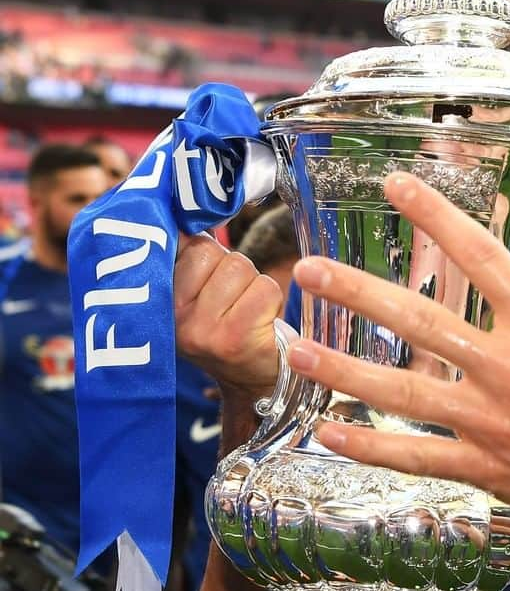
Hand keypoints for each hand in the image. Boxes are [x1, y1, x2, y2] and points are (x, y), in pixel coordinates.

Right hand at [174, 232, 280, 402]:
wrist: (254, 382)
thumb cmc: (227, 326)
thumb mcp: (194, 295)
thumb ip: (185, 256)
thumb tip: (185, 207)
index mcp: (158, 303)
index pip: (188, 247)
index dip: (209, 254)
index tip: (209, 275)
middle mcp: (174, 319)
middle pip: (216, 254)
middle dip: (232, 270)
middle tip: (229, 301)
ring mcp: (203, 331)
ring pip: (241, 268)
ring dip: (253, 285)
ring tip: (243, 311)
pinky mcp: (236, 338)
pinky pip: (265, 288)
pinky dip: (270, 300)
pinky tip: (260, 322)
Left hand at [285, 171, 509, 550]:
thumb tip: (509, 303)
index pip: (482, 255)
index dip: (435, 215)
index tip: (396, 185)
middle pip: (421, 320)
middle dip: (358, 292)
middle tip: (310, 270)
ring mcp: (494, 420)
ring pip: (402, 391)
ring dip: (343, 369)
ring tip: (296, 349)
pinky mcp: (489, 468)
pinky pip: (415, 457)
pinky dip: (369, 446)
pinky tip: (329, 432)